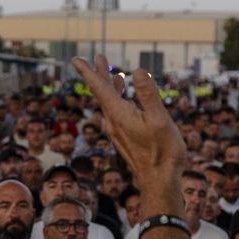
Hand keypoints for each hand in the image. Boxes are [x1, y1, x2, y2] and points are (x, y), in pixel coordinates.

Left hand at [70, 56, 186, 203]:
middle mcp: (113, 122)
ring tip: (111, 72)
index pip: (99, 88)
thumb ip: (148, 95)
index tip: (76, 59)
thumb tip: (137, 71)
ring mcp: (117, 130)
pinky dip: (118, 99)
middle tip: (97, 57)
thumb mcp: (159, 120)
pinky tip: (125, 97)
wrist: (159, 181)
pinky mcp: (124, 137)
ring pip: (109, 103)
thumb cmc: (163, 152)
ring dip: (110, 85)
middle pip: (102, 93)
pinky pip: (116, 112)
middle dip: (99, 74)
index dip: (87, 72)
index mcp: (119, 115)